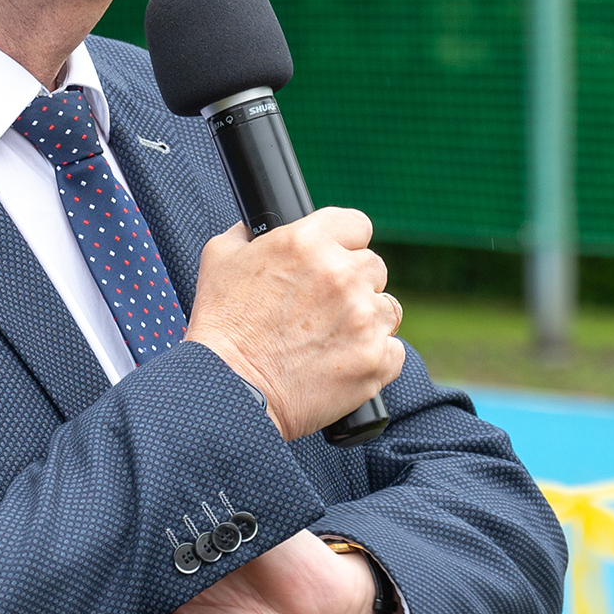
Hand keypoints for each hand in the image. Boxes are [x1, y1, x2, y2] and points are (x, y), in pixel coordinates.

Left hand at [147, 531, 379, 613]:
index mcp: (170, 594)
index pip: (132, 582)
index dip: (125, 587)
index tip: (124, 594)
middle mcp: (184, 561)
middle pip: (146, 546)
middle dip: (140, 555)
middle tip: (141, 565)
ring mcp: (211, 536)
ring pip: (176, 521)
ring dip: (172, 529)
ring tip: (175, 549)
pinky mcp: (241, 516)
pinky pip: (217, 503)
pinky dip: (209, 509)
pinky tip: (207, 528)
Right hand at [183, 209, 403, 439]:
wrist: (228, 389)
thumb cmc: (221, 326)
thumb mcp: (219, 258)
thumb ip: (247, 234)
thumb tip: (256, 230)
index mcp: (307, 241)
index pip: (357, 225)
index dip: (345, 243)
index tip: (337, 258)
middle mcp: (342, 274)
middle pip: (374, 267)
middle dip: (355, 284)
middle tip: (325, 309)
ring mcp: (363, 318)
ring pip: (387, 309)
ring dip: (366, 321)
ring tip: (332, 340)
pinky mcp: (375, 359)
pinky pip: (393, 350)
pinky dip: (375, 358)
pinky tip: (343, 363)